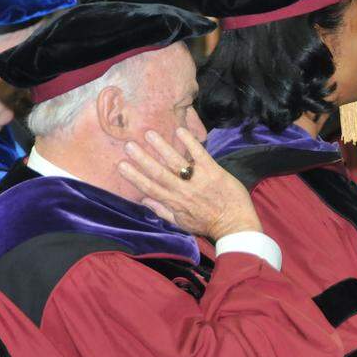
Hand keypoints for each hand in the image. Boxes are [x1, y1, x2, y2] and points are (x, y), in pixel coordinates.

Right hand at [118, 128, 262, 240]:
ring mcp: (198, 180)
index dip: (134, 176)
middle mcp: (183, 190)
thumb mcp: (181, 222)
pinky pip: (200, 155)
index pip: (149, 187)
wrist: (235, 225)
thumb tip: (143, 199)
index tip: (121, 164)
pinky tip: (180, 131)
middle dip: (142, 158)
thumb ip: (161, 210)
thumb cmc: (207, 224)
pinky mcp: (214, 172)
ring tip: (149, 134)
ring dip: (162, 147)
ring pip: (176, 162)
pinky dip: (190, 142)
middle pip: (158, 172)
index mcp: (174, 202)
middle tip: (129, 145)